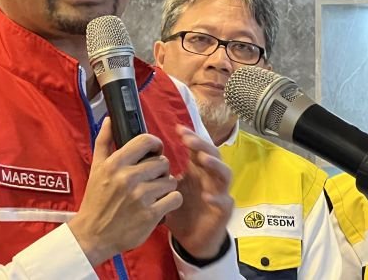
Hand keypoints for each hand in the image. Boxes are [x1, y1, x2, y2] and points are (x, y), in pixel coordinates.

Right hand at [67, 118, 182, 265]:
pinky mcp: (150, 215)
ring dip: (166, 186)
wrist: (93, 234)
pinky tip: (161, 203)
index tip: (154, 151)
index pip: (146, 141)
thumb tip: (109, 119)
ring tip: (155, 192)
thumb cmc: (96, 200)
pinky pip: (175, 198)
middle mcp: (127, 178)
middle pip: (162, 162)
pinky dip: (171, 201)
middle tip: (152, 178)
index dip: (155, 144)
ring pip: (170, 180)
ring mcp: (140, 197)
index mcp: (115, 163)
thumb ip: (104, 141)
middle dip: (160, 169)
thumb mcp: (96, 168)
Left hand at [165, 125, 232, 259]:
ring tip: (202, 159)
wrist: (191, 238)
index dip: (191, 137)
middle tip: (188, 139)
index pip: (197, 147)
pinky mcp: (223, 211)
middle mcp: (210, 177)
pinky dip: (217, 197)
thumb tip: (142, 152)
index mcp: (196, 170)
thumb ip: (160, 171)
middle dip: (202, 144)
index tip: (178, 129)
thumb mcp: (168, 187)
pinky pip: (225, 202)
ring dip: (215, 165)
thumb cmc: (179, 209)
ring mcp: (219, 192)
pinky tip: (207, 196)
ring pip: (225, 173)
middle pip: (213, 154)